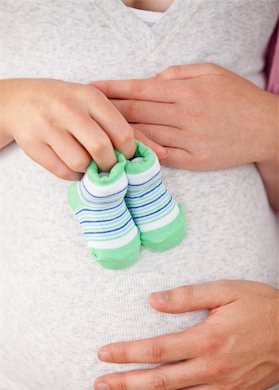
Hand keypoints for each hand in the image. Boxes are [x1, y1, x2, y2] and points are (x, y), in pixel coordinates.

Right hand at [0, 78, 137, 178]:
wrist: (22, 100)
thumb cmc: (68, 104)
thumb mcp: (95, 105)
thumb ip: (124, 126)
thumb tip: (163, 153)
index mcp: (90, 96)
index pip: (122, 131)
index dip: (129, 152)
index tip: (127, 158)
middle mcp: (68, 108)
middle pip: (101, 149)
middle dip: (110, 165)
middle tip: (110, 167)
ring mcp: (48, 126)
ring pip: (79, 163)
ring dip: (89, 171)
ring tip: (89, 164)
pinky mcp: (33, 144)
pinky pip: (61, 171)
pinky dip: (72, 175)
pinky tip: (73, 166)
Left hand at [91, 63, 277, 170]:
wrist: (265, 129)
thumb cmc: (237, 97)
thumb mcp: (211, 73)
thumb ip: (178, 74)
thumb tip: (151, 81)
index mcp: (186, 91)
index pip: (139, 90)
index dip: (112, 89)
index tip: (92, 89)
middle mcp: (185, 115)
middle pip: (136, 113)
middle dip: (108, 111)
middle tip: (86, 111)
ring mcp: (188, 140)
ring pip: (144, 136)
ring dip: (118, 134)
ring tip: (97, 132)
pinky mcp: (193, 160)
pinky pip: (160, 156)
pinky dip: (141, 153)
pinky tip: (124, 151)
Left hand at [93, 280, 278, 389]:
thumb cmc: (261, 307)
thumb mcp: (227, 291)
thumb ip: (189, 295)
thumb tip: (154, 300)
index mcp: (206, 339)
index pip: (156, 349)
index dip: (126, 353)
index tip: (104, 354)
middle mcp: (211, 368)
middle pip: (160, 380)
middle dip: (126, 384)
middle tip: (100, 386)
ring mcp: (223, 387)